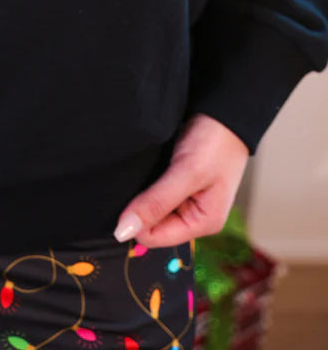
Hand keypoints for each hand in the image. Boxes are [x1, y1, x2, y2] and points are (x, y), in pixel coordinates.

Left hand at [113, 113, 249, 247]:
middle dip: (139, 207)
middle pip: (151, 224)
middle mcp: (193, 216)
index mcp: (202, 223)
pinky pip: (154, 192)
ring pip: (150, 207)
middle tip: (134, 181)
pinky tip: (143, 170)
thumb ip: (156, 202)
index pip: (154, 237)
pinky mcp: (177, 184)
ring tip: (139, 173)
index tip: (123, 198)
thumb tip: (123, 231)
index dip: (135, 221)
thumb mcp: (186, 172)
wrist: (226, 112)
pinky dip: (146, 183)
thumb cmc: (216, 142)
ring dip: (141, 194)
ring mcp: (185, 200)